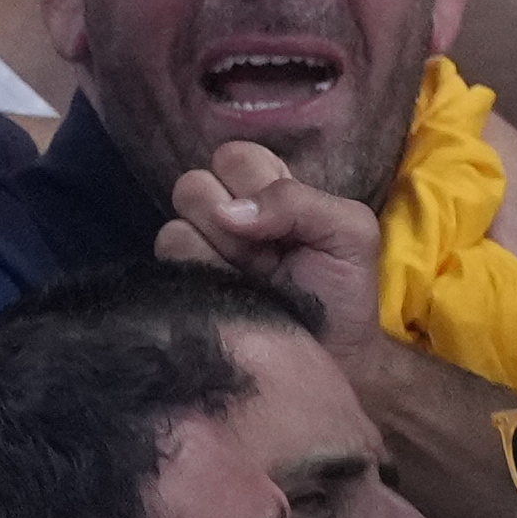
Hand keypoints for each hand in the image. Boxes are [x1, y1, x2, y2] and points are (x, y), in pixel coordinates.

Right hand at [158, 140, 388, 332]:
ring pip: (176, 225)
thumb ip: (299, 202)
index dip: (252, 183)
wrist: (334, 360)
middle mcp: (226, 216)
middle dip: (229, 217)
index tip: (283, 221)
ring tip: (250, 279)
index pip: (232, 157)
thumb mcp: (348, 232)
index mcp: (265, 191)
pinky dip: (200, 274)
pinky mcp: (182, 287)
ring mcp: (200, 252)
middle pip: (193, 186)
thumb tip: (228, 212)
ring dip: (215, 250)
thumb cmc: (343, 292)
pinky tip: (231, 294)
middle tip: (264, 253)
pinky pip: (168, 260)